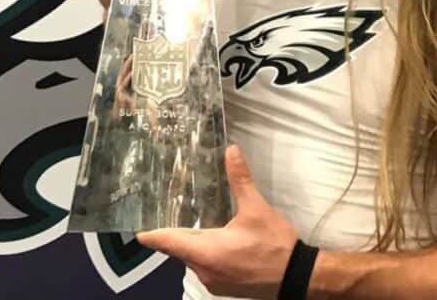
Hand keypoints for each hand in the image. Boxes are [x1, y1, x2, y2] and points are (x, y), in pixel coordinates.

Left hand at [136, 146, 298, 299]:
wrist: (298, 278)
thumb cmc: (275, 245)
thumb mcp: (256, 209)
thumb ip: (240, 180)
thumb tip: (231, 151)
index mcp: (206, 253)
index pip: (168, 242)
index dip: (151, 234)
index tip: (137, 228)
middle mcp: (204, 271)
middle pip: (179, 249)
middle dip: (171, 233)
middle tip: (162, 211)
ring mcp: (214, 282)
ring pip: (192, 258)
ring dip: (189, 243)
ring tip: (185, 220)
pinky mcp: (224, 286)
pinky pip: (204, 266)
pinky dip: (202, 253)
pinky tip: (209, 239)